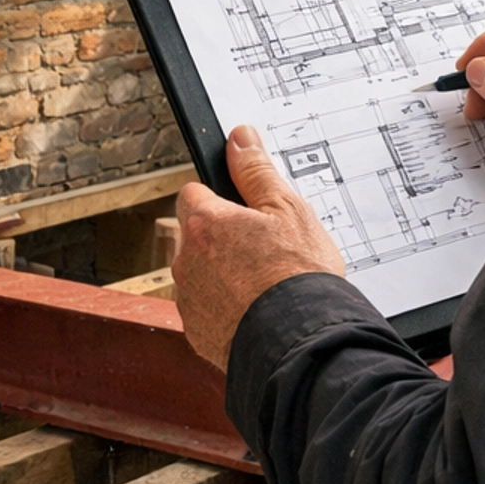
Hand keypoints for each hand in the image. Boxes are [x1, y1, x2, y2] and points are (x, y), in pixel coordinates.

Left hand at [171, 126, 346, 371]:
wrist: (298, 343)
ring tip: (264, 283)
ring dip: (221, 273)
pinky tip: (256, 309)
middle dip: (221, 238)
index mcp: (204, 224)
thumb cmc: (297, 277)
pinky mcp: (195, 332)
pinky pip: (206, 308)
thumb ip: (257, 172)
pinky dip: (224, 306)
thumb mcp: (288, 210)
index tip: (243, 210)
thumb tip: (239, 139)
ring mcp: (188, 299)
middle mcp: (186, 260)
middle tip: (263, 248)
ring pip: (200, 272)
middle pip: (195, 235)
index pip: (193, 193)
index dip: (220, 199)